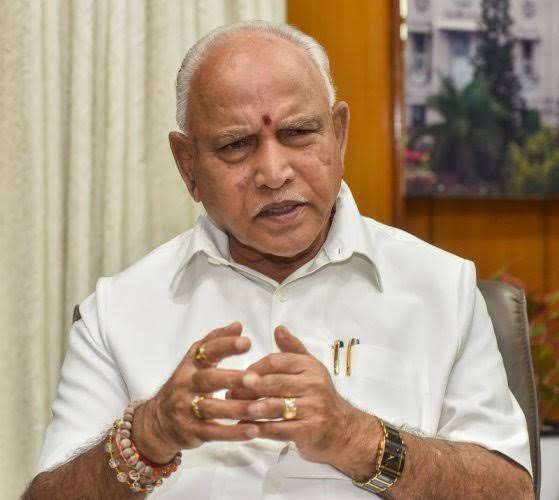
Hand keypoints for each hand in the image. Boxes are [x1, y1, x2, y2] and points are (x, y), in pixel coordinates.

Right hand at [133, 322, 258, 462]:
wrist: (156, 422)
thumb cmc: (185, 385)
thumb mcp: (195, 362)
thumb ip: (215, 342)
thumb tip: (238, 325)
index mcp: (190, 365)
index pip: (206, 351)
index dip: (225, 345)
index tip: (247, 341)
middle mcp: (186, 385)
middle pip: (208, 380)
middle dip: (232, 379)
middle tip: (255, 379)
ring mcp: (187, 410)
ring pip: (212, 409)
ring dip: (236, 408)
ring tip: (259, 408)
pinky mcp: (192, 432)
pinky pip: (213, 432)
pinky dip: (233, 433)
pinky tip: (253, 430)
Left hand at [229, 325, 381, 478]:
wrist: (343, 430)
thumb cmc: (320, 396)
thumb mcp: (310, 369)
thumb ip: (292, 349)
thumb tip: (278, 328)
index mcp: (310, 367)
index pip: (277, 361)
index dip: (255, 368)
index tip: (241, 376)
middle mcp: (313, 385)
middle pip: (273, 383)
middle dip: (249, 388)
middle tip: (231, 392)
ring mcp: (312, 408)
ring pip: (275, 406)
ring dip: (251, 409)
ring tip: (235, 409)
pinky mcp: (309, 431)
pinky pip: (279, 429)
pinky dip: (260, 429)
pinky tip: (247, 428)